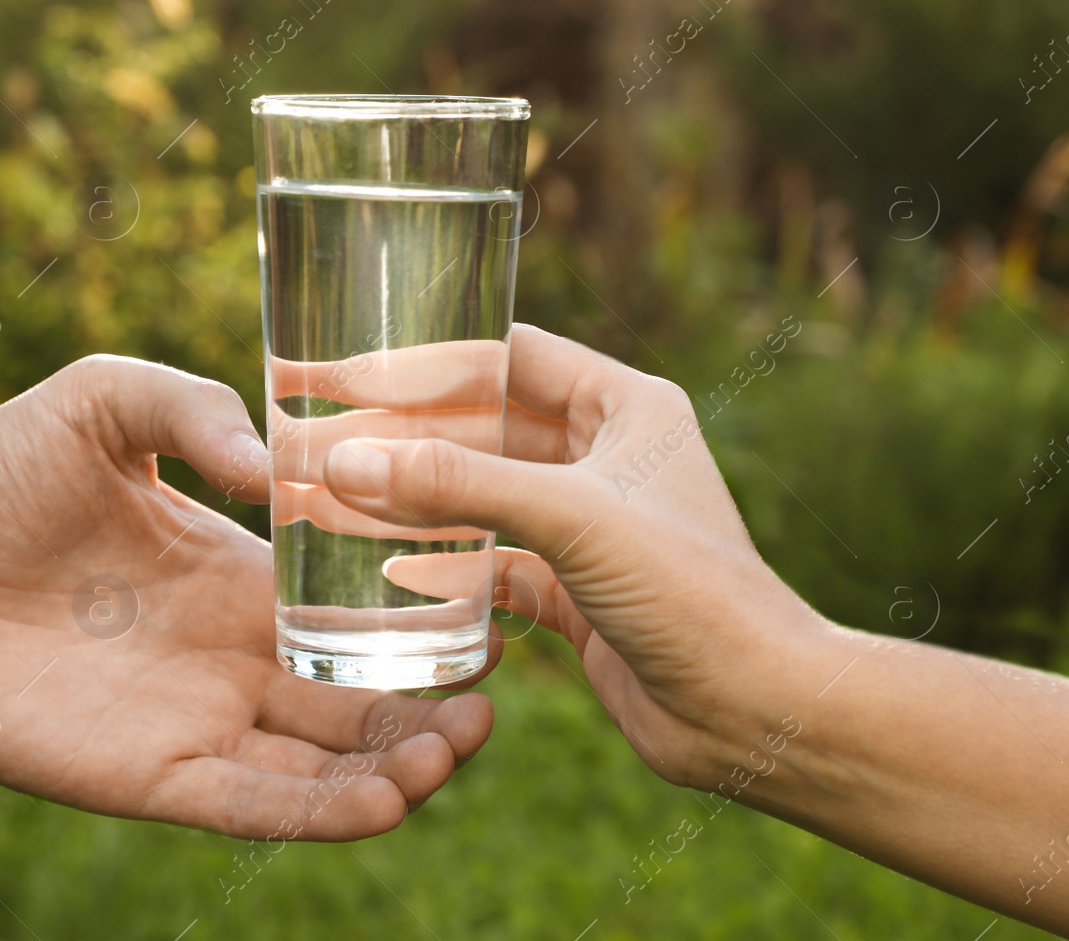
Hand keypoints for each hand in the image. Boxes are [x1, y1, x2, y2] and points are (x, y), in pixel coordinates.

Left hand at [0, 356, 492, 839]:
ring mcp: (189, 720)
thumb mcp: (107, 400)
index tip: (492, 628)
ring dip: (390, 771)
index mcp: (235, 577)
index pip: (352, 618)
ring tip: (451, 755)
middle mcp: (226, 658)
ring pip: (314, 767)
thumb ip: (195, 412)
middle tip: (486, 713)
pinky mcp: (139, 774)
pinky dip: (314, 813)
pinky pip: (245, 804)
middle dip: (426, 717)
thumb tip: (280, 463)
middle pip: (352, 707)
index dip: (420, 634)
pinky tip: (380, 804)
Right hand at [320, 325, 823, 786]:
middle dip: (402, 433)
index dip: (425, 358)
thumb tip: (346, 460)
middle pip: (481, 427)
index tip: (343, 366)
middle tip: (316, 435)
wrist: (752, 713)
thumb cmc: (691, 593)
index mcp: (624, 406)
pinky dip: (438, 564)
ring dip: (412, 499)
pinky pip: (488, 561)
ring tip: (328, 496)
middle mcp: (603, 456)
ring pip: (478, 496)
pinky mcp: (571, 589)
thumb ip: (457, 483)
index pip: (507, 355)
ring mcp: (585, 525)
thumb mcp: (571, 517)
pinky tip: (376, 568)